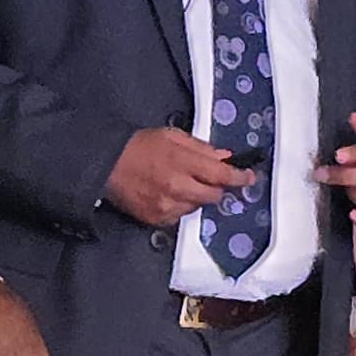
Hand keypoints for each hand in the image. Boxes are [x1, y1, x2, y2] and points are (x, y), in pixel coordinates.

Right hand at [107, 127, 253, 228]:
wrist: (107, 164)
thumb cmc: (139, 146)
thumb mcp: (172, 136)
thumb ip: (201, 148)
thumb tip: (224, 157)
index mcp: (183, 163)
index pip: (221, 175)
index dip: (239, 177)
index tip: (248, 177)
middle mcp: (178, 188)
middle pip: (213, 196)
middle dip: (215, 187)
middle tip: (207, 178)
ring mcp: (167, 206)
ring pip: (197, 207)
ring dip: (196, 197)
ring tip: (179, 183)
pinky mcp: (157, 219)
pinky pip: (179, 217)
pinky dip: (180, 207)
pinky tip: (168, 194)